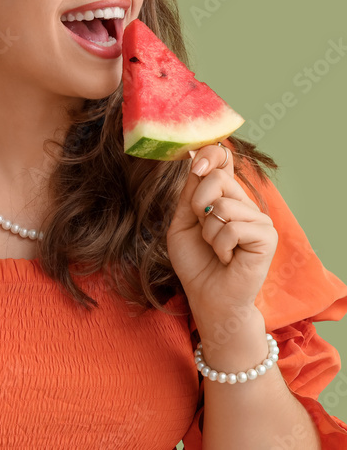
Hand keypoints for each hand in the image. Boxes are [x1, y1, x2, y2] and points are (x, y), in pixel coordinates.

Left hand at [166, 142, 277, 318]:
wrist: (207, 296)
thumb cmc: (195, 261)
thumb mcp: (183, 221)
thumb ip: (190, 192)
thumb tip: (197, 159)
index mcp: (225, 197)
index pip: (223, 161)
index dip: (211, 154)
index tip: (196, 166)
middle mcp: (245, 204)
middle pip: (218, 179)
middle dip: (196, 205)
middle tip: (202, 229)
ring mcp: (259, 219)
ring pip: (223, 205)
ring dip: (208, 231)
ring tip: (217, 248)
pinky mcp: (267, 237)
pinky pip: (233, 228)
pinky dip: (220, 246)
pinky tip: (227, 258)